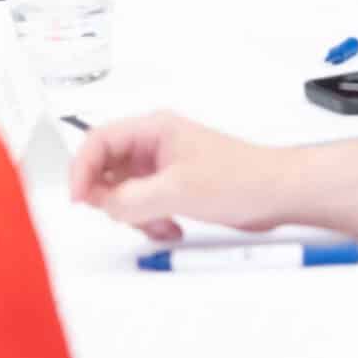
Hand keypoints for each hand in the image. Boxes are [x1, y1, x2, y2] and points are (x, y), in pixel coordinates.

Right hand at [67, 111, 292, 241]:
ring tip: (159, 223)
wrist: (278, 194)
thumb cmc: (242, 177)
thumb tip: (103, 204)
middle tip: (124, 215)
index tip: (79, 197)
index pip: (98, 141)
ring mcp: (163, 168)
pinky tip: (171, 228)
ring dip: (134, 214)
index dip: (82, 168)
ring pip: (123, 192)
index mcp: (153, 129)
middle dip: (111, 198)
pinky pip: (143, 206)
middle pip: (106, 168)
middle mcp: (154, 145)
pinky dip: (150, 221)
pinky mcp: (173, 188)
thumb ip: (133, 198)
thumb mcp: (178, 189)